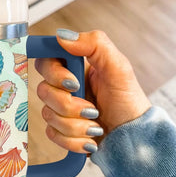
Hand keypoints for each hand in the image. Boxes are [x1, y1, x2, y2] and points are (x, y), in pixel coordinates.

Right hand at [35, 29, 150, 153]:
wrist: (133, 136)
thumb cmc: (128, 101)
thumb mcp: (119, 68)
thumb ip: (95, 44)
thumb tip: (63, 36)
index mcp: (74, 68)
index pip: (45, 61)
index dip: (53, 72)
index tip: (72, 82)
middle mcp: (63, 88)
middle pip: (43, 90)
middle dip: (68, 104)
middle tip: (92, 107)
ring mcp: (60, 110)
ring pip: (48, 115)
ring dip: (75, 125)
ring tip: (96, 125)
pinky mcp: (60, 131)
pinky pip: (52, 135)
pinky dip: (74, 140)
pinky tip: (90, 139)